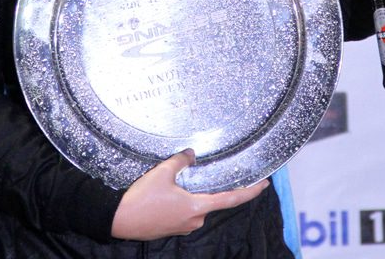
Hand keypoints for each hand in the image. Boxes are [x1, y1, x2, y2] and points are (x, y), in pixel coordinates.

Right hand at [111, 149, 269, 240]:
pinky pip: (183, 212)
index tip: (265, 184)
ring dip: (189, 195)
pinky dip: (180, 202)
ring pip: (194, 206)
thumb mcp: (162, 173)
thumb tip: (191, 153)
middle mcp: (194, 221)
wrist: (119, 220)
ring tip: (170, 184)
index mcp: (197, 208)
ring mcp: (183, 227)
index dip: (250, 191)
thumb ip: (180, 161)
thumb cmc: (142, 198)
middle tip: (195, 173)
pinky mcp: (172, 229)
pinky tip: (166, 194)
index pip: (231, 199)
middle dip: (205, 188)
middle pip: (209, 201)